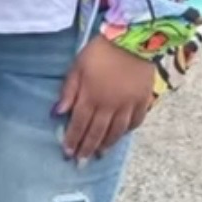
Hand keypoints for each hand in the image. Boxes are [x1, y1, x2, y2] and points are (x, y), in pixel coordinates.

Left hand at [56, 37, 155, 162]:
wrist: (134, 39)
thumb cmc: (100, 51)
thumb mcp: (77, 67)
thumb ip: (68, 91)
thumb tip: (57, 113)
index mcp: (91, 97)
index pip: (79, 124)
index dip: (72, 139)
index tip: (67, 152)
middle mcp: (110, 106)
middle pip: (97, 132)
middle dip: (87, 148)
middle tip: (81, 161)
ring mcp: (128, 105)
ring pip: (116, 131)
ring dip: (107, 145)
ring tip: (100, 155)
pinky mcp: (143, 100)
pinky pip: (136, 121)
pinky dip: (128, 131)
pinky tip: (122, 136)